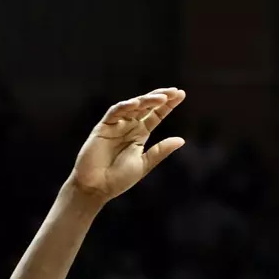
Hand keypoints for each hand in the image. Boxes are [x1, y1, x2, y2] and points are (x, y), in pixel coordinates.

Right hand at [67, 89, 185, 201]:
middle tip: (175, 91)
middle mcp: (128, 127)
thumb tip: (181, 140)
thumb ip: (160, 151)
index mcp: (140, 134)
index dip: (167, 105)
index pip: (155, 115)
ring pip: (132, 107)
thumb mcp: (145, 163)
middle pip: (146, 107)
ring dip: (146, 100)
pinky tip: (137, 103)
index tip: (181, 95)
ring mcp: (115, 126)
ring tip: (162, 97)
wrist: (97, 187)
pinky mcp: (102, 127)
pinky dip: (125, 107)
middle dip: (160, 98)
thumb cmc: (119, 178)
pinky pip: (114, 113)